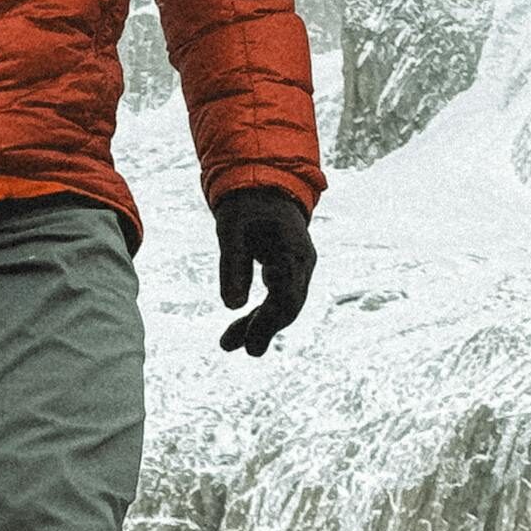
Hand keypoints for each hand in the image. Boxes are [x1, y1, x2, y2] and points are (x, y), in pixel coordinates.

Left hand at [213, 186, 315, 355]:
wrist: (264, 184)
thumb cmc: (246, 203)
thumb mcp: (231, 228)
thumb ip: (233, 264)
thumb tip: (231, 306)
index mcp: (294, 252)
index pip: (287, 298)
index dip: (269, 323)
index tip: (249, 343)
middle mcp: (302, 264)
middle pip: (287, 307)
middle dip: (260, 329)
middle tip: (229, 346)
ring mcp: (298, 268)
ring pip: (283, 306)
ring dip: (258, 325)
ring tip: (227, 344)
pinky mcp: (287, 271)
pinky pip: (277, 298)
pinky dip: (259, 313)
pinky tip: (241, 327)